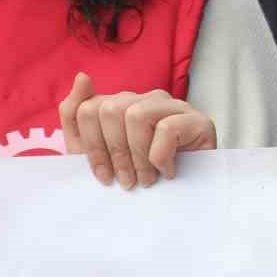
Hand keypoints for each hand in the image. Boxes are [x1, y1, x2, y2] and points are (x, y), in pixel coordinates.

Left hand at [58, 72, 216, 188]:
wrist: (182, 200)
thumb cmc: (137, 175)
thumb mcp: (95, 152)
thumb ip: (77, 114)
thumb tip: (82, 76)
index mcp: (124, 104)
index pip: (88, 109)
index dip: (92, 147)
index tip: (105, 175)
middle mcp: (148, 99)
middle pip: (110, 109)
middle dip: (114, 152)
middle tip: (127, 180)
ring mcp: (175, 106)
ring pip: (137, 115)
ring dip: (138, 156)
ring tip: (146, 179)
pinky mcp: (198, 120)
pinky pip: (167, 128)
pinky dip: (161, 157)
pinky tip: (167, 171)